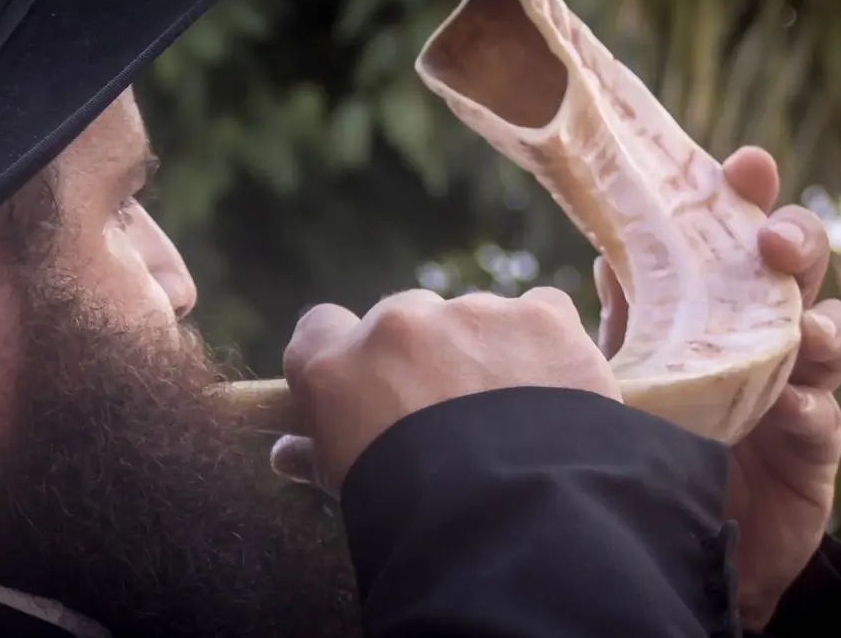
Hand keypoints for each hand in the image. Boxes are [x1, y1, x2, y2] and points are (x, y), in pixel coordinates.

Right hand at [271, 287, 616, 496]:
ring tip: (515, 422)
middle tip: (454, 416)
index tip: (366, 383)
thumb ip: (316, 456)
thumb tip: (285, 454)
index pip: (320, 329)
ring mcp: (470, 315)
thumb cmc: (412, 518)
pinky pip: (540, 314)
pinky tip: (555, 397)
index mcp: (337, 365)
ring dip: (487, 354)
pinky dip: (545, 348)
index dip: (345, 353)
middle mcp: (397, 326)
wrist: (512, 525)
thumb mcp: (351, 488)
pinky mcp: (538, 318)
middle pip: (406, 321)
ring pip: (474, 319)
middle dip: (425, 356)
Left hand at [595, 146, 840, 629]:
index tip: (746, 166)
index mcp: (719, 301)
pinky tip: (791, 405)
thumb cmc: (650, 434)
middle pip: (798, 272)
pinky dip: (810, 409)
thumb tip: (609, 250)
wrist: (667, 535)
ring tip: (797, 327)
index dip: (750, 198)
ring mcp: (796, 388)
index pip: (740, 236)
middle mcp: (764, 334)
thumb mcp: (630, 365)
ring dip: (819, 323)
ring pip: (833, 336)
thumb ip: (630, 312)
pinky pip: (823, 422)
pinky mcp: (809, 454)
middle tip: (772, 241)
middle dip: (796, 242)